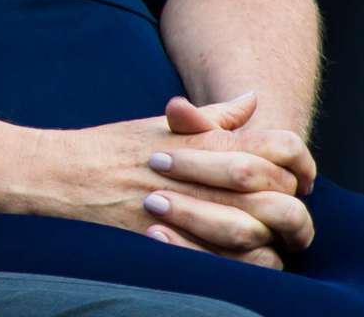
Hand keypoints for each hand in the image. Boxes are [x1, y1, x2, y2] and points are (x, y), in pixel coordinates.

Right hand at [55, 94, 315, 268]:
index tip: (299, 178)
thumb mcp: (161, 124)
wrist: (63, 177)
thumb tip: (251, 100)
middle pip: (276, 190)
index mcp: (203, 140)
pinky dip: (250, 263)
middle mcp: (202, 173)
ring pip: (261, 229)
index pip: (279, 146)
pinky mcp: (178, 243)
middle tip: (289, 215)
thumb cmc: (111, 150)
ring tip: (270, 239)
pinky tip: (246, 257)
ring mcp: (190, 210)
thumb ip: (212, 116)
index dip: (300, 163)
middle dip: (290, 205)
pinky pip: (235, 263)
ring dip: (271, 237)